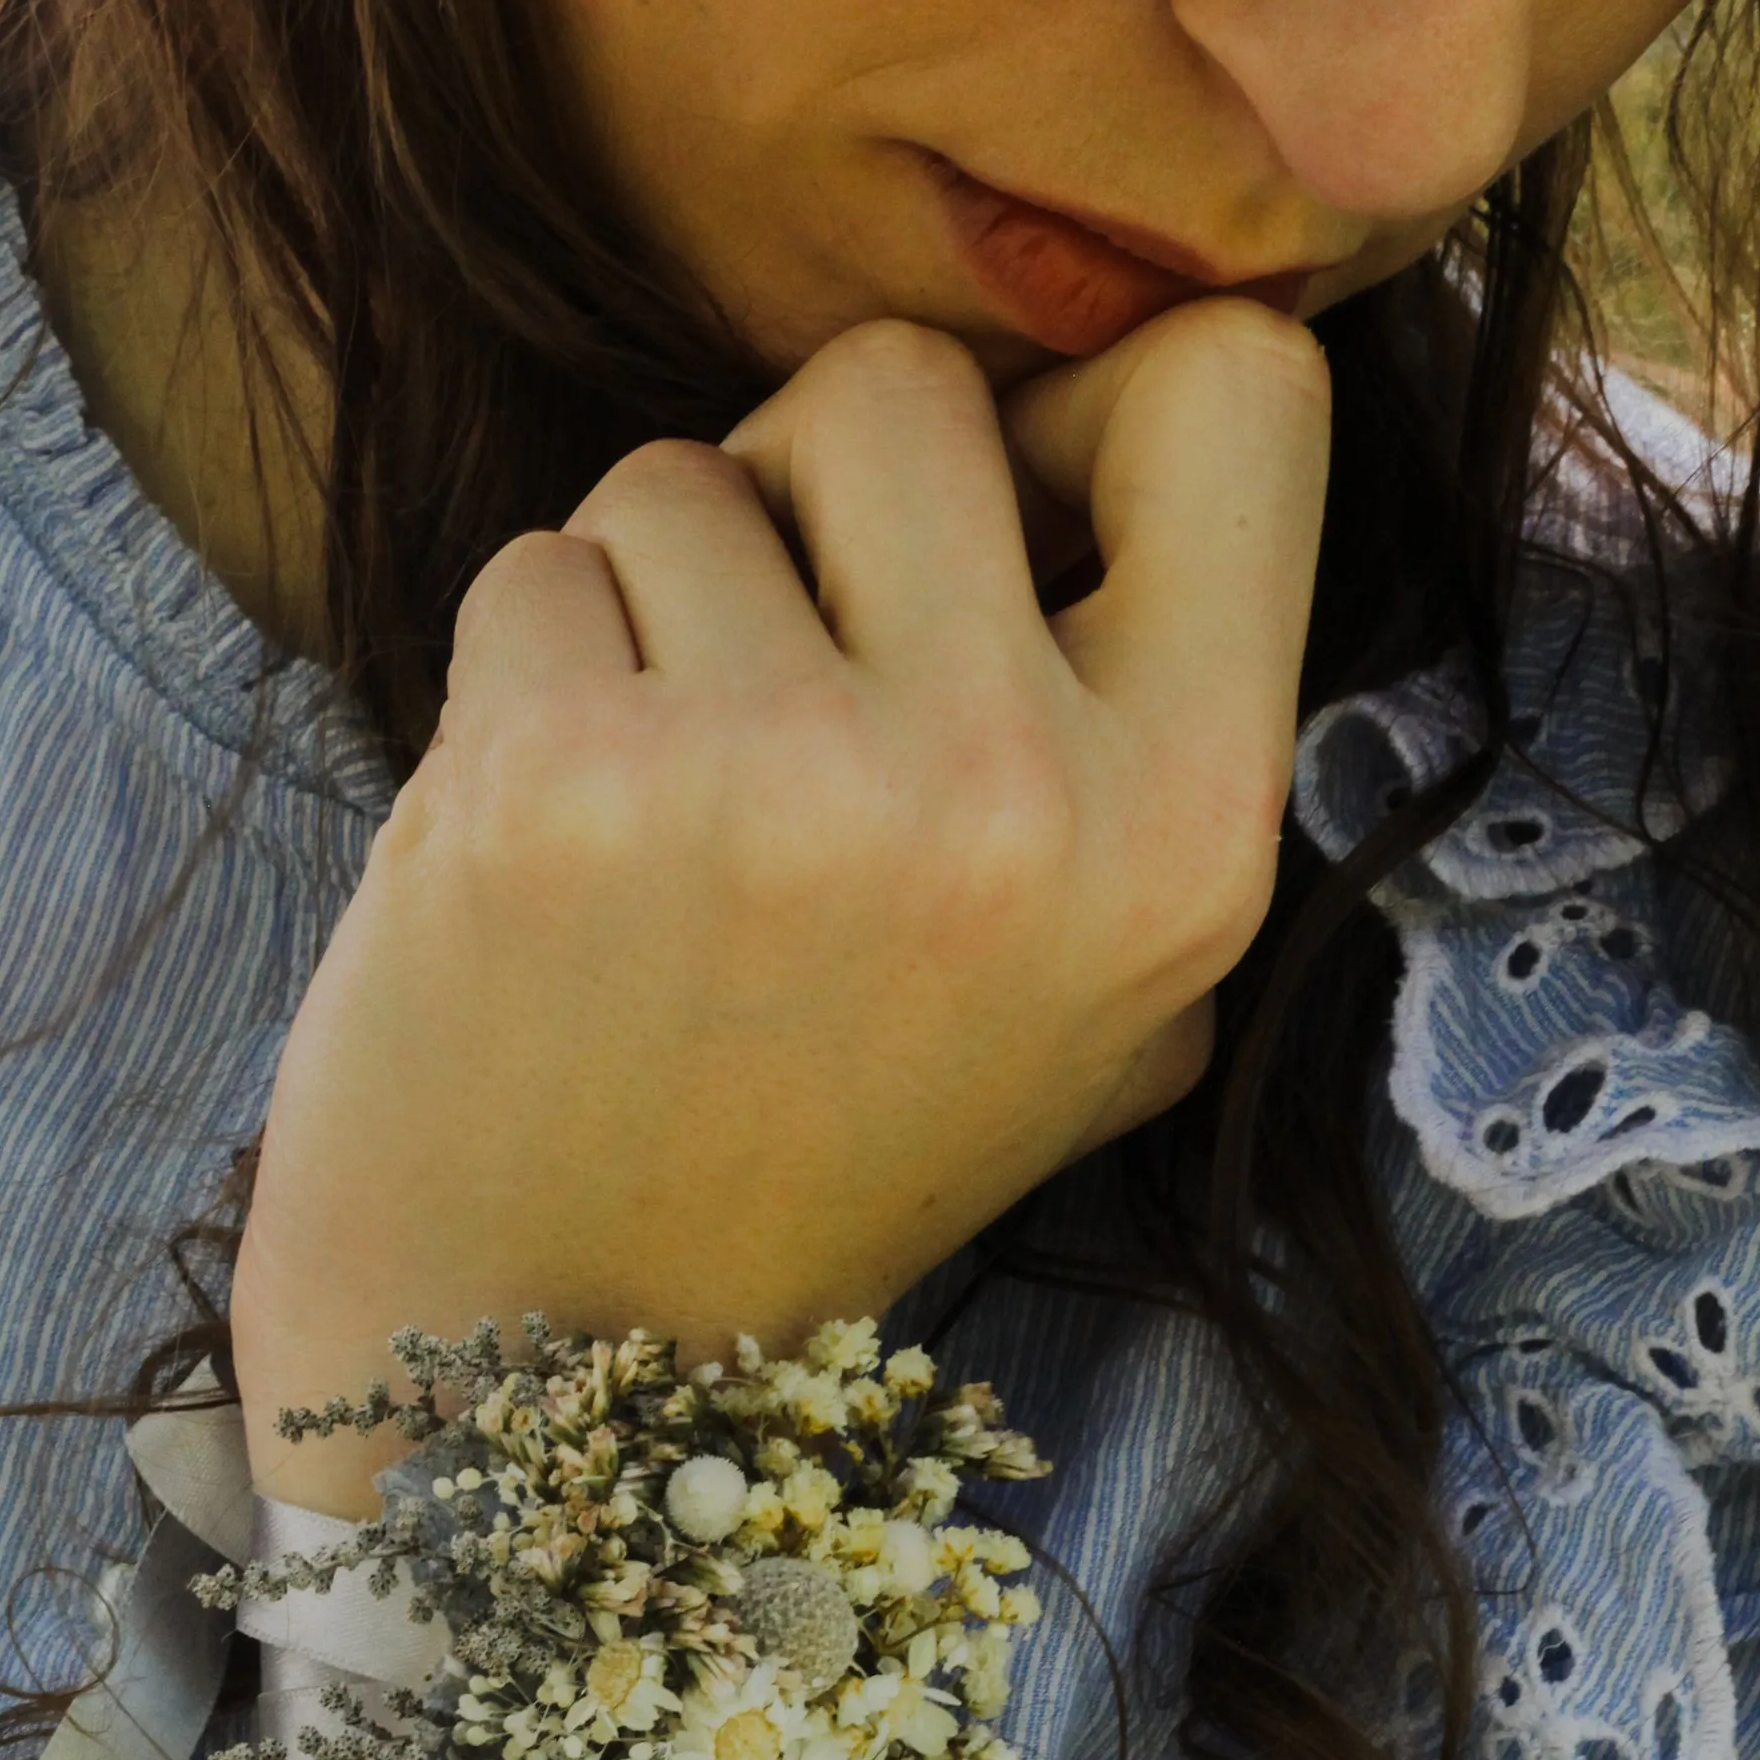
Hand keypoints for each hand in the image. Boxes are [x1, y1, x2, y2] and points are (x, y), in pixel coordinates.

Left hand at [233, 298, 1328, 1483]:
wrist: (546, 1374)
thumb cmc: (817, 1156)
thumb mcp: (1106, 1013)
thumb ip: (1158, 740)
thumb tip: (1125, 438)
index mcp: (1194, 842)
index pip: (1240, 388)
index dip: (1090, 408)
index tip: (994, 519)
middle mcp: (1011, 798)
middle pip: (911, 385)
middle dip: (810, 489)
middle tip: (770, 670)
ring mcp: (777, 783)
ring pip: (688, 468)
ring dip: (648, 600)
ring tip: (655, 809)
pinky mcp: (555, 784)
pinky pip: (536, 566)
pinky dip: (519, 677)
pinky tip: (541, 852)